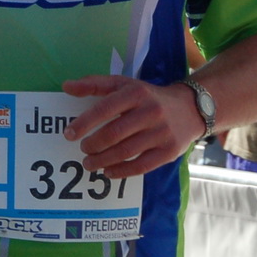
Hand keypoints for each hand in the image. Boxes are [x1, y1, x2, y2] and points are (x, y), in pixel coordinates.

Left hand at [62, 75, 203, 177]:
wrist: (190, 108)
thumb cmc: (147, 97)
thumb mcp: (124, 84)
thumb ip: (94, 84)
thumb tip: (66, 86)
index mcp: (136, 93)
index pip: (105, 109)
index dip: (84, 123)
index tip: (69, 134)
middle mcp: (150, 112)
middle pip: (113, 133)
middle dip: (92, 145)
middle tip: (82, 150)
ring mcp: (162, 132)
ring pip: (125, 152)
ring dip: (102, 161)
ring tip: (89, 163)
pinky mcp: (169, 151)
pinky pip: (141, 166)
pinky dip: (121, 171)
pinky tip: (108, 172)